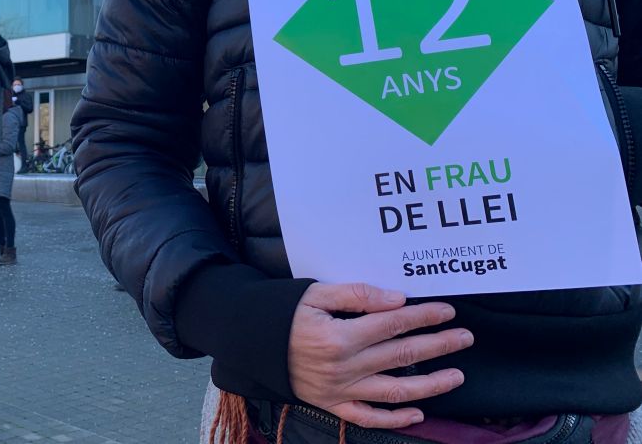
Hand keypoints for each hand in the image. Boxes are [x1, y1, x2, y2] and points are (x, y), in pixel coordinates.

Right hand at [288, 283, 472, 428]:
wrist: (249, 342)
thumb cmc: (282, 314)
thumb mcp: (314, 294)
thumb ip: (357, 295)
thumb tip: (396, 300)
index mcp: (340, 336)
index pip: (393, 324)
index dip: (424, 316)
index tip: (447, 311)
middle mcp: (344, 367)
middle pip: (403, 355)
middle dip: (439, 345)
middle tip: (464, 338)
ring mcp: (340, 390)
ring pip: (395, 391)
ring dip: (431, 385)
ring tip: (456, 376)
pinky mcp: (333, 405)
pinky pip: (369, 418)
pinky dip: (396, 419)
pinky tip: (419, 413)